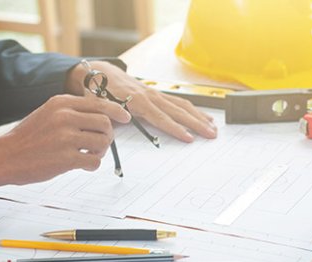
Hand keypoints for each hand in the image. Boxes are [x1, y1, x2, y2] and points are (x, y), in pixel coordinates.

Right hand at [0, 94, 130, 192]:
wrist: (5, 156)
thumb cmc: (27, 138)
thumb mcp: (47, 113)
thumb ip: (71, 112)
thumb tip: (101, 117)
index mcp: (61, 103)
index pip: (99, 103)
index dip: (117, 111)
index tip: (125, 118)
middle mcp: (65, 117)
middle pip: (105, 123)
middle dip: (107, 135)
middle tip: (99, 144)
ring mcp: (66, 138)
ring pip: (102, 142)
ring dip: (100, 151)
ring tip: (89, 155)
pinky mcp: (66, 159)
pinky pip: (94, 161)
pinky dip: (92, 165)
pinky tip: (82, 165)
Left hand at [66, 61, 216, 141]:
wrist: (100, 72)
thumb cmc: (98, 90)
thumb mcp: (98, 102)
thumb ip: (110, 111)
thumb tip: (126, 118)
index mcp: (136, 100)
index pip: (160, 117)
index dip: (175, 128)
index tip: (188, 138)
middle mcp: (149, 96)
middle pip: (177, 112)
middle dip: (196, 124)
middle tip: (211, 135)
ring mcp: (155, 94)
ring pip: (182, 106)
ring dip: (199, 117)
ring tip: (213, 128)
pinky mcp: (157, 94)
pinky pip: (178, 102)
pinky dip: (193, 110)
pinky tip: (203, 117)